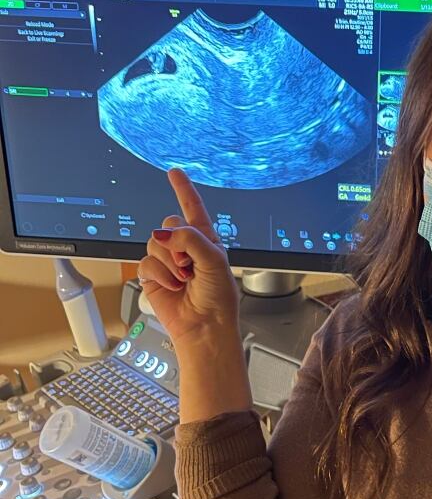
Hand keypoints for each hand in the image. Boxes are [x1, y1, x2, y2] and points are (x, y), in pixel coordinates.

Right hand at [138, 168, 240, 344]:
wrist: (204, 326)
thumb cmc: (218, 298)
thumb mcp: (214, 261)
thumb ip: (191, 239)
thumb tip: (163, 232)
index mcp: (206, 240)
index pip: (193, 208)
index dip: (183, 189)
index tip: (174, 172)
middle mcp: (186, 248)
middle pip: (169, 223)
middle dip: (178, 242)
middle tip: (190, 263)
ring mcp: (168, 261)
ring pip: (155, 242)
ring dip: (170, 262)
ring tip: (184, 278)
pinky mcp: (153, 276)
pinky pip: (146, 262)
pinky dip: (161, 274)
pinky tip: (173, 285)